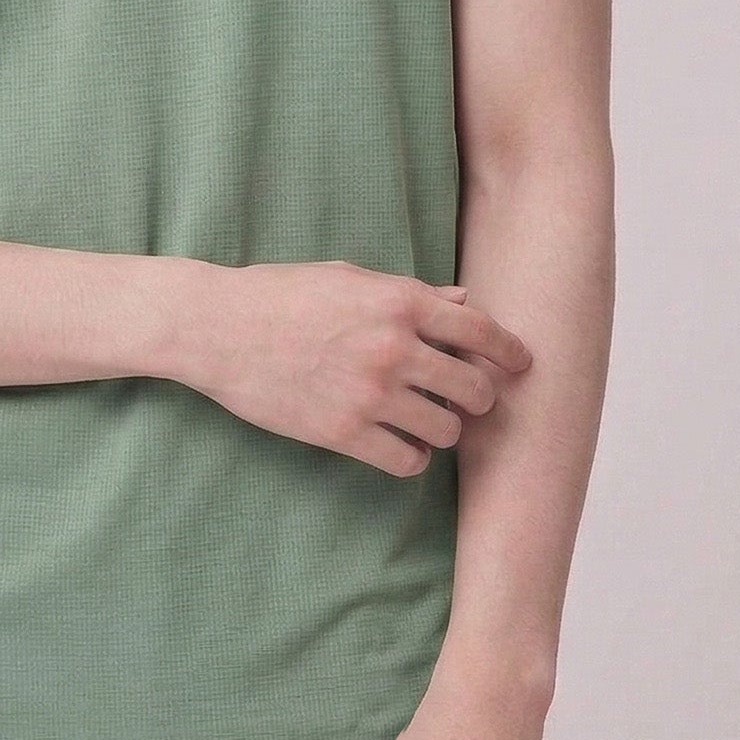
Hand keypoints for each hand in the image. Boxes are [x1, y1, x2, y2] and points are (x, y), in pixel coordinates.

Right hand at [183, 262, 532, 474]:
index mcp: (399, 301)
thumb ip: (412, 294)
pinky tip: (400, 445)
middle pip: (473, 388)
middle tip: (468, 399)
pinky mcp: (344, 432)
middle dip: (478, 396)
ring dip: (443, 428)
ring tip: (426, 420)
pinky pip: (407, 461)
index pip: (481, 331)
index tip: (520, 365)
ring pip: (446, 429)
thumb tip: (463, 304)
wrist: (218, 326)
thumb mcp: (350, 278)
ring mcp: (371, 393)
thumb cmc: (281, 293)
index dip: (510, 352)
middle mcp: (394, 347)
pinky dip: (412, 457)